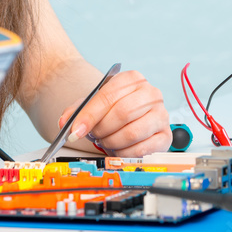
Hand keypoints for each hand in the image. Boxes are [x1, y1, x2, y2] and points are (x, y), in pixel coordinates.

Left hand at [56, 70, 170, 157]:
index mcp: (133, 79)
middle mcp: (151, 93)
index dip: (89, 116)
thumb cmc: (115, 108)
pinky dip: (125, 152)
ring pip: (132, 132)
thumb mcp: (95, 104)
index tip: (75, 131)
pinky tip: (119, 148)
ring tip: (106, 141)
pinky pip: (142, 149)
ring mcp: (161, 114)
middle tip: (93, 136)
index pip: (108, 97)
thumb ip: (78, 111)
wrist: (135, 115)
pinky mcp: (165, 136)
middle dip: (102, 129)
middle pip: (122, 113)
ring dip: (112, 141)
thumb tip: (65, 123)